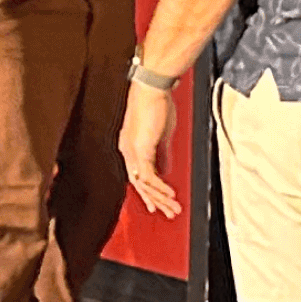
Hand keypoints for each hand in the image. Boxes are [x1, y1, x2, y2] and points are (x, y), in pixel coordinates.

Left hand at [118, 82, 180, 217]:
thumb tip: (165, 170)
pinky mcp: (139, 150)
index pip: (137, 176)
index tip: (158, 203)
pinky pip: (149, 176)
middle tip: (168, 213)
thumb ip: (161, 153)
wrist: (151, 88)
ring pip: (144, 184)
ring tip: (173, 209)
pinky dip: (160, 187)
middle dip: (156, 200)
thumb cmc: (156, 104)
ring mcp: (131, 152)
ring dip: (161, 198)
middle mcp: (127, 152)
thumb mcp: (161, 134)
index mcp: (129, 147)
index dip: (149, 192)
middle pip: (140, 184)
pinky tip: (171, 195)